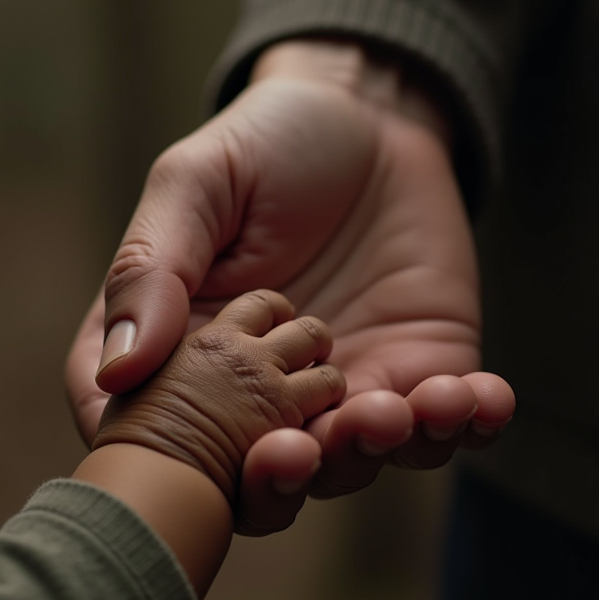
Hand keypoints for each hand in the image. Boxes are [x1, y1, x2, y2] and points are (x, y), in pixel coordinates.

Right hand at [67, 40, 513, 516]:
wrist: (371, 117)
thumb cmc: (267, 143)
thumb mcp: (194, 185)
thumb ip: (153, 268)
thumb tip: (120, 367)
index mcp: (183, 351)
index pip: (152, 431)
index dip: (166, 464)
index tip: (194, 460)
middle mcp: (257, 391)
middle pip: (253, 475)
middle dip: (280, 483)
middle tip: (295, 453)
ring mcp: (338, 390)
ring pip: (349, 462)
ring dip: (370, 451)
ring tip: (390, 409)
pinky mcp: (415, 372)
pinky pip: (440, 421)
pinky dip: (461, 422)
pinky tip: (477, 399)